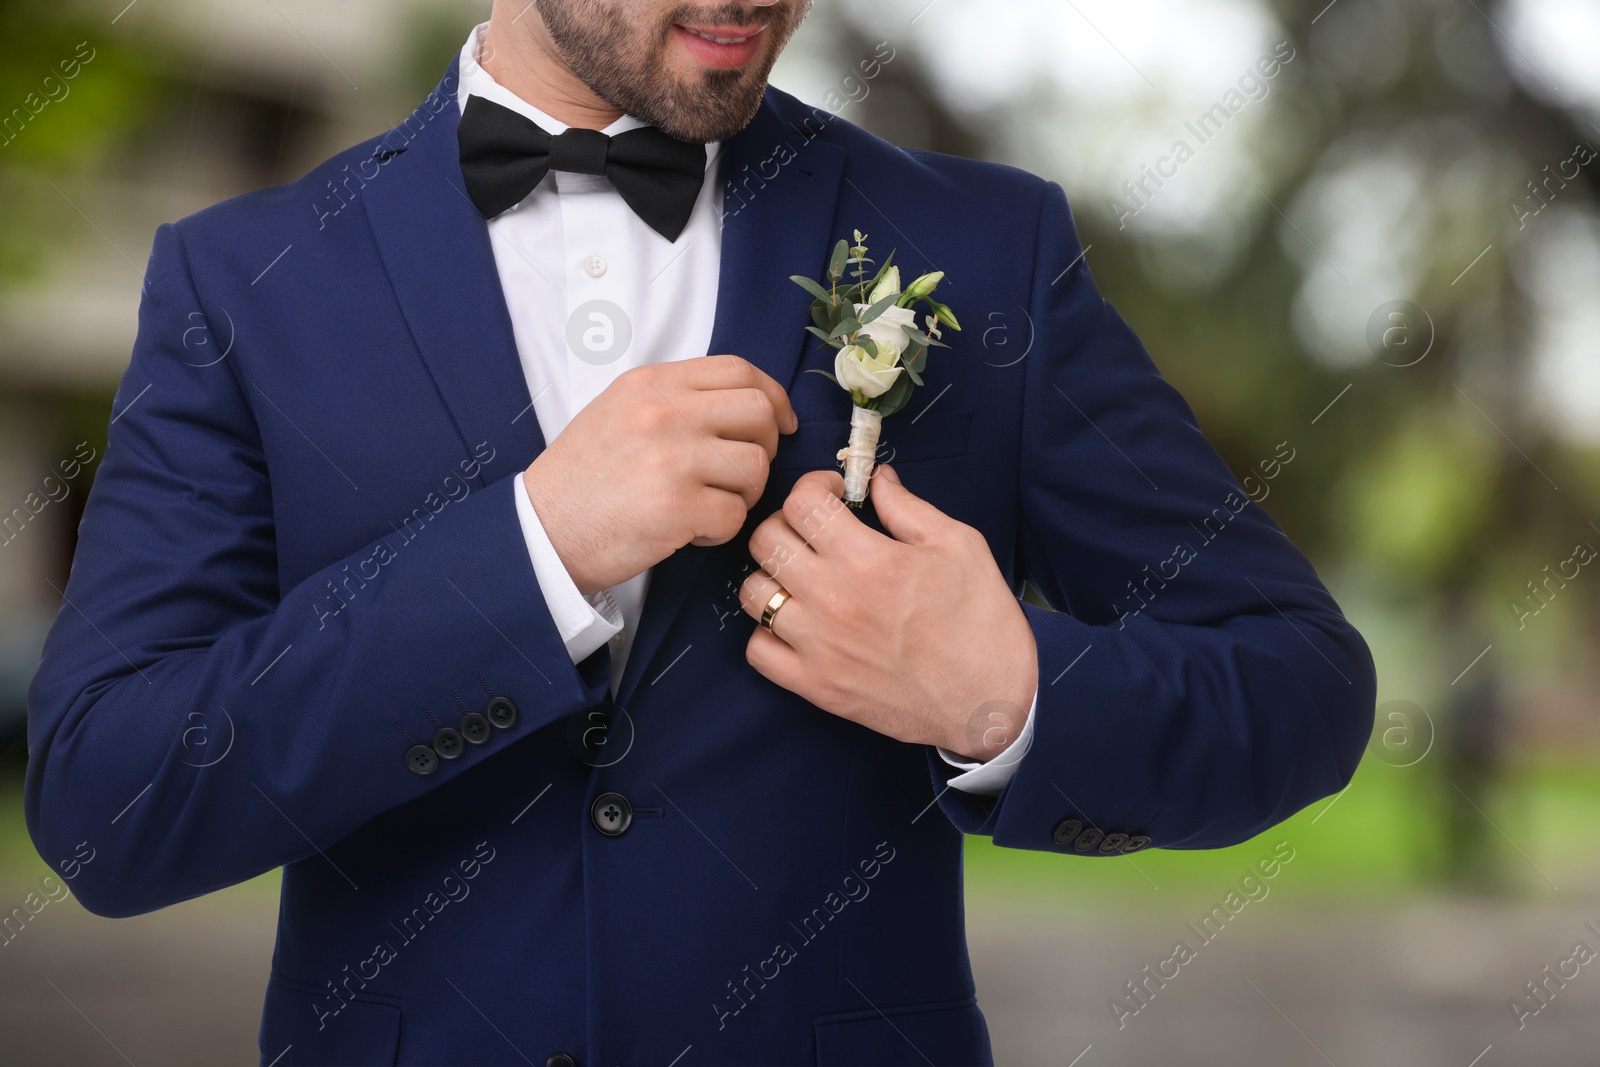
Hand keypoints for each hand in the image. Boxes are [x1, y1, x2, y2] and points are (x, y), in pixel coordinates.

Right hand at [523, 355, 798, 595]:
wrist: (542, 532)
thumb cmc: (584, 479)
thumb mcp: (618, 412)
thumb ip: (675, 400)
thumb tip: (747, 404)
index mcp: (651, 383)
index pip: (739, 369)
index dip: (772, 396)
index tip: (780, 423)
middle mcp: (663, 412)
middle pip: (759, 412)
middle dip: (765, 447)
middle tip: (741, 473)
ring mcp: (672, 458)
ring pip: (756, 468)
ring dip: (742, 494)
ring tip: (706, 505)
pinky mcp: (677, 507)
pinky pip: (735, 516)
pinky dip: (720, 530)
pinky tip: (687, 530)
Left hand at [739, 465, 1037, 761]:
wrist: (991, 702)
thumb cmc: (982, 623)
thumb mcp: (959, 546)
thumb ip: (907, 508)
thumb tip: (876, 480)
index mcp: (869, 560)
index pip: (801, 503)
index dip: (814, 487)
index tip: (833, 495)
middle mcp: (833, 600)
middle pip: (766, 540)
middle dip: (787, 522)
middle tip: (814, 531)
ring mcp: (818, 647)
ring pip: (753, 593)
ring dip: (772, 575)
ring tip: (802, 577)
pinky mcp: (816, 686)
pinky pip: (758, 651)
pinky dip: (768, 632)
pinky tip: (797, 623)